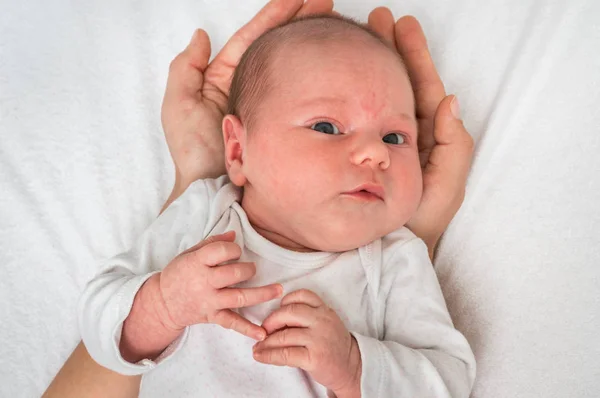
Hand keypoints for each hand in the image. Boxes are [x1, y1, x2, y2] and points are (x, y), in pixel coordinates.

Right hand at [159, 231, 281, 337]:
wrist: (162, 303)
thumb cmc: (179, 273)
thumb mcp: (190, 254)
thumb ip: (212, 243)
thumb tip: (234, 235)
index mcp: (197, 263)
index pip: (220, 251)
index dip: (233, 249)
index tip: (236, 251)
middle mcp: (204, 282)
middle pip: (234, 274)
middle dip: (248, 269)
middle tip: (251, 269)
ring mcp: (209, 301)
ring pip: (239, 297)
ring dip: (261, 294)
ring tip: (278, 290)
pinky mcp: (212, 316)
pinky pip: (232, 323)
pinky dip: (248, 329)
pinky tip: (262, 333)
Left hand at [161, 0, 333, 189]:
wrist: (211, 189)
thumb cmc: (193, 152)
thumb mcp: (178, 104)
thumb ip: (186, 68)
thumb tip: (201, 35)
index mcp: (223, 77)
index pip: (253, 37)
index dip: (274, 15)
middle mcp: (247, 86)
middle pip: (275, 45)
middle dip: (298, 21)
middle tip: (325, 4)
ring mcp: (267, 103)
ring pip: (289, 66)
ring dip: (307, 44)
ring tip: (331, 25)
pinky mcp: (280, 121)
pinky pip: (297, 94)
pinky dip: (311, 77)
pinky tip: (327, 64)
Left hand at [252, 290, 361, 395]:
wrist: (351, 367)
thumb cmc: (333, 344)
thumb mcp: (325, 322)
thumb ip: (306, 316)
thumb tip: (275, 321)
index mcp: (324, 310)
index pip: (301, 295)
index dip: (284, 302)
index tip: (277, 312)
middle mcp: (322, 321)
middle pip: (289, 312)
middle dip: (271, 321)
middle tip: (263, 331)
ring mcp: (319, 339)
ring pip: (284, 335)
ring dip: (266, 342)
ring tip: (258, 347)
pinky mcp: (314, 357)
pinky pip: (285, 354)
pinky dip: (268, 355)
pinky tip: (261, 356)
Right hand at [368, 10, 474, 256]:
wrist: (383, 247)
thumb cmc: (418, 223)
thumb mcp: (443, 185)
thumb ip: (453, 146)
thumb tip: (451, 102)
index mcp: (424, 137)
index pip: (420, 87)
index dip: (413, 56)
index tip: (403, 25)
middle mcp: (399, 133)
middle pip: (396, 82)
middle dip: (389, 50)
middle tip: (378, 19)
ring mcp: (375, 141)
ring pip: (373, 94)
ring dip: (369, 63)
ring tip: (360, 35)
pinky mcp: (354, 150)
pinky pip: (352, 116)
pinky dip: (346, 93)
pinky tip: (337, 76)